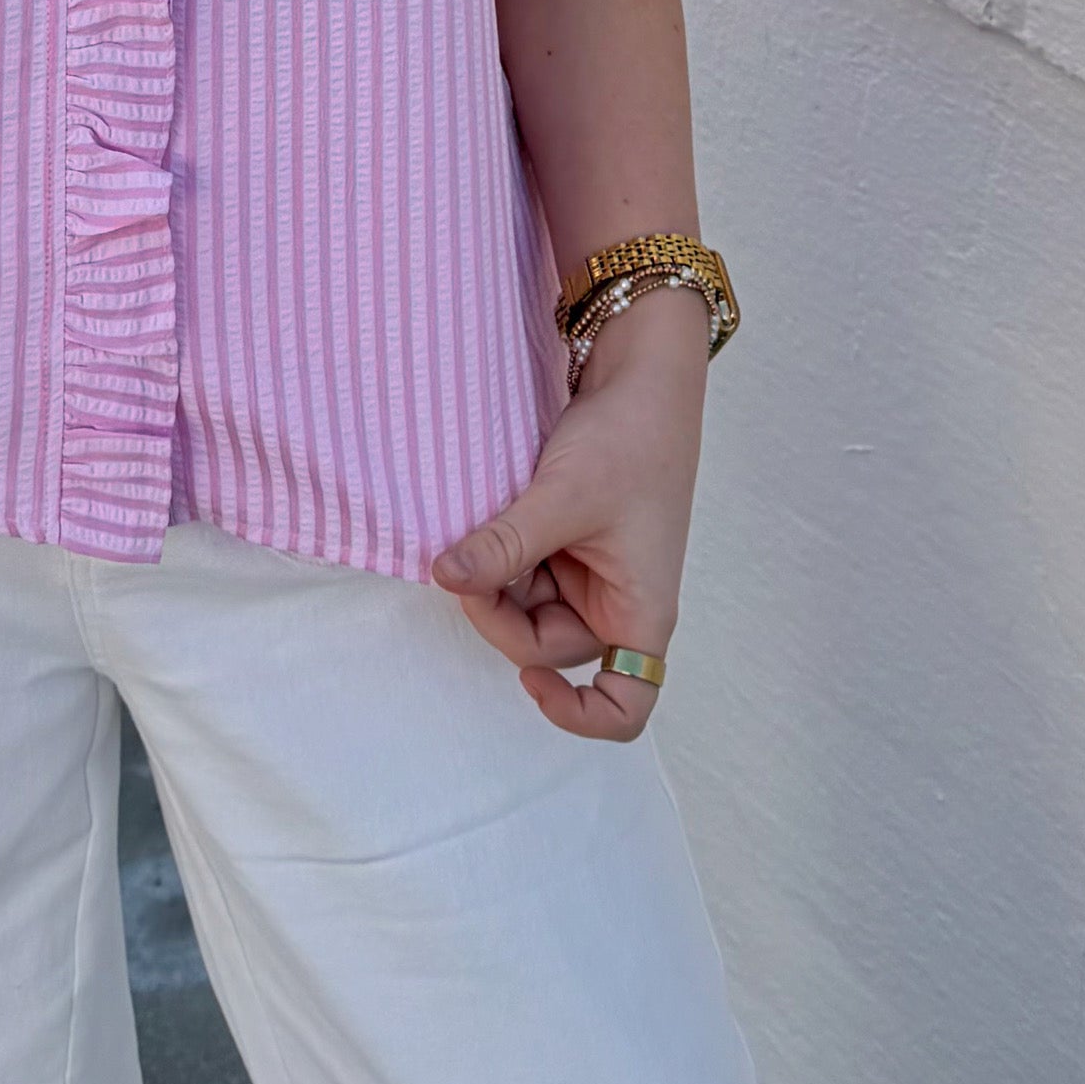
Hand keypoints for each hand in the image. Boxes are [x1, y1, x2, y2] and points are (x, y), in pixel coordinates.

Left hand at [430, 285, 711, 738]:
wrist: (641, 367)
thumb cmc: (632, 438)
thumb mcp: (564, 496)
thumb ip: (504, 545)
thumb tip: (443, 578)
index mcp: (640, 613)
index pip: (624, 707)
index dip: (576, 717)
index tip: (528, 678)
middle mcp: (616, 602)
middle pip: (545, 649)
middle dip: (500, 613)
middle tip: (468, 560)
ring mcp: (588, 571)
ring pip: (523, 605)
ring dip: (494, 575)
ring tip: (483, 524)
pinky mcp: (564, 539)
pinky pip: (520, 567)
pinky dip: (497, 550)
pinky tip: (483, 519)